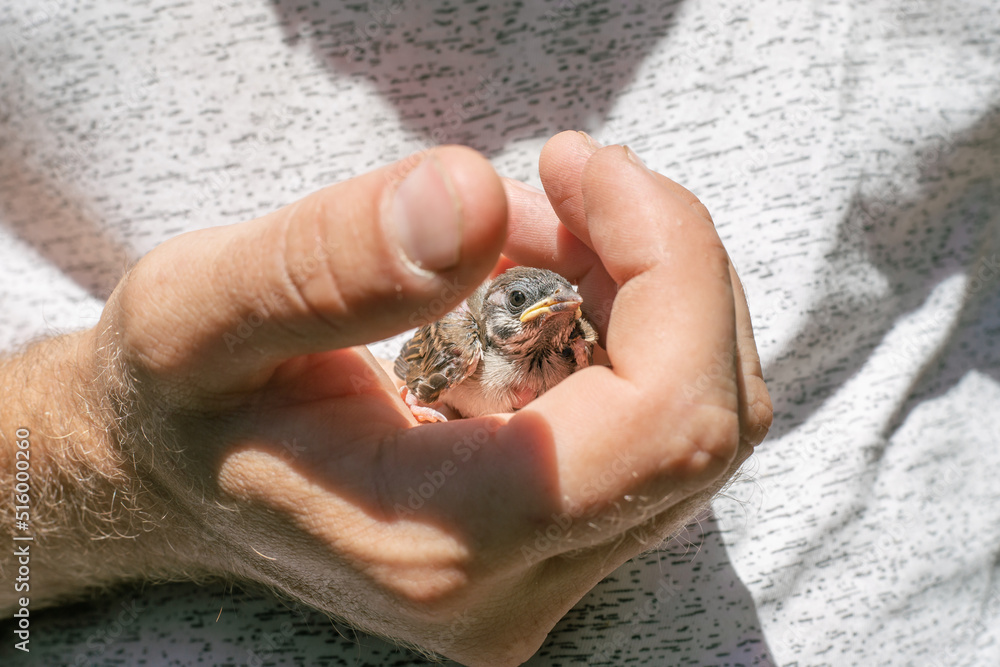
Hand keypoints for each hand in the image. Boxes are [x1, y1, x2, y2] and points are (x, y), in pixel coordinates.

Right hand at [3, 133, 769, 665]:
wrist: (168, 483)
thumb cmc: (178, 401)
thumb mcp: (199, 314)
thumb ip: (328, 263)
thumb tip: (472, 198)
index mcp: (437, 541)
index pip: (668, 418)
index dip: (671, 265)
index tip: (582, 165)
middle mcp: (512, 590)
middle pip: (705, 423)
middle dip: (662, 270)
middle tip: (557, 184)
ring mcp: (540, 584)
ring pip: (694, 428)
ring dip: (642, 297)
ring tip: (526, 231)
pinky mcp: (550, 555)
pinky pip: (654, 437)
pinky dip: (623, 336)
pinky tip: (533, 289)